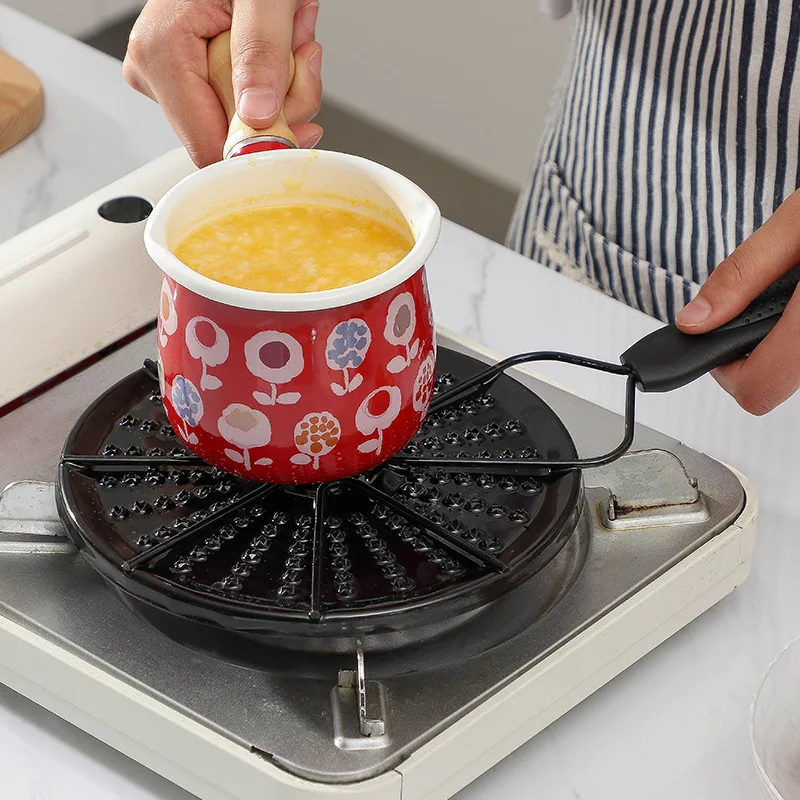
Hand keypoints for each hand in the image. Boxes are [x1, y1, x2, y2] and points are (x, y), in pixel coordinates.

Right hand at [123, 0, 322, 166]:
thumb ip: (263, 50)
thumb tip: (257, 114)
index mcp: (161, 55)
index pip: (212, 149)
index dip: (263, 146)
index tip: (300, 118)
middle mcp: (157, 73)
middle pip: (234, 139)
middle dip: (284, 104)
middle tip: (300, 51)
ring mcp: (172, 78)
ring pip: (246, 125)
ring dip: (287, 88)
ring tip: (292, 35)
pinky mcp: (192, 79)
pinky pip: (246, 107)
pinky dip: (277, 81)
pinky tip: (280, 44)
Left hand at [676, 190, 799, 414]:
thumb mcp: (797, 223)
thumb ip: (742, 275)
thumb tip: (694, 321)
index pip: (756, 391)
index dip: (723, 367)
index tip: (716, 333)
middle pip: (776, 381)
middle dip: (754, 343)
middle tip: (764, 294)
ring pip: (796, 366)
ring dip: (783, 335)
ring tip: (798, 284)